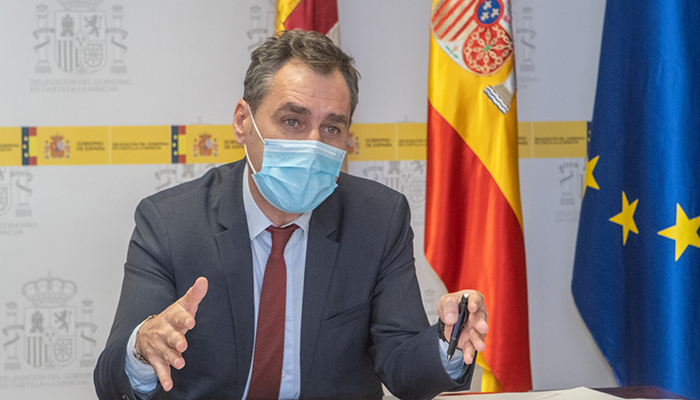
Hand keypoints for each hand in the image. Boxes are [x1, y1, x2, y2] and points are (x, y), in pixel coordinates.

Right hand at [134, 277, 207, 391]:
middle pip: (170, 336)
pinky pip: (159, 369)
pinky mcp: (157, 359)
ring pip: (165, 353)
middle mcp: (164, 332)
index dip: (184, 319)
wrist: (146, 332)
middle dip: (176, 340)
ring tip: (180, 364)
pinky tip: (168, 386)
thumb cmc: (172, 318)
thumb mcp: (183, 305)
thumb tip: (204, 280)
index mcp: (172, 318)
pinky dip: (163, 378)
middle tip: (183, 344)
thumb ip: (195, 294)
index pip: (178, 317)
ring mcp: (159, 346)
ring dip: (172, 358)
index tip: (191, 321)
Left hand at [437, 290, 487, 364]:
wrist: (449, 318)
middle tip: (482, 328)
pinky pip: (471, 347)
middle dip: (480, 324)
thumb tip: (451, 318)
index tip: (472, 307)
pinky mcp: (470, 340)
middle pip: (480, 318)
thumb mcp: (445, 301)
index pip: (475, 299)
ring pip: (478, 335)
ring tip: (480, 346)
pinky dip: (469, 353)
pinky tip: (468, 358)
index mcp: (472, 299)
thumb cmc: (451, 305)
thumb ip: (448, 305)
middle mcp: (478, 314)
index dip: (474, 303)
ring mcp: (476, 328)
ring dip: (478, 341)